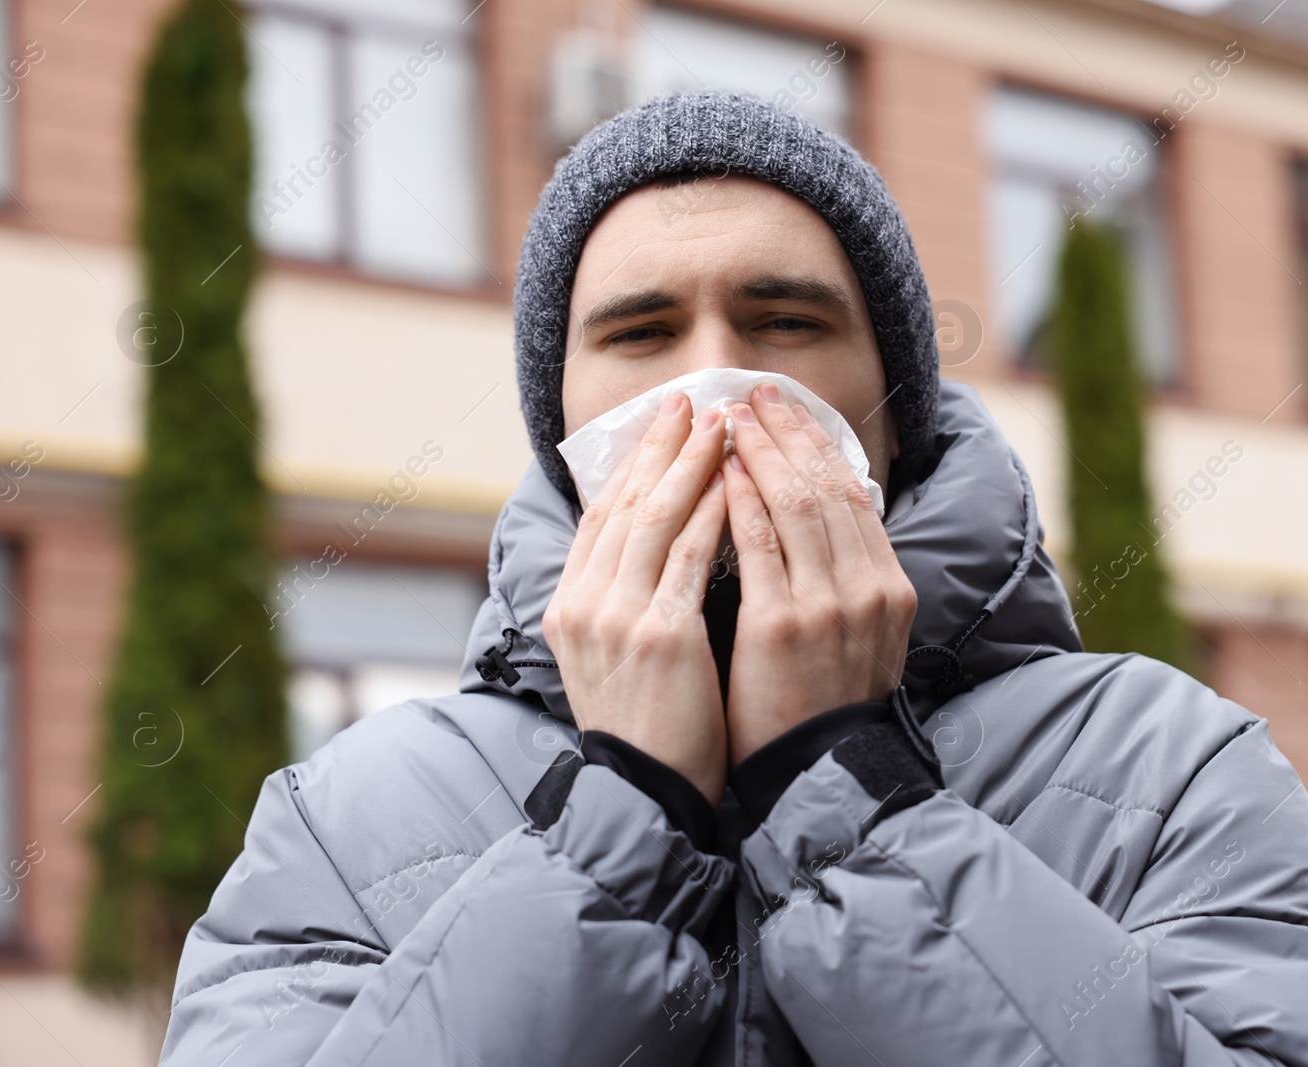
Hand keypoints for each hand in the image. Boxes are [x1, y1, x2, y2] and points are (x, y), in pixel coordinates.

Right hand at [542, 393, 731, 804]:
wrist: (647, 793)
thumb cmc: (648, 728)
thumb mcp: (614, 657)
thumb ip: (625, 600)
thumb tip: (655, 546)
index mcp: (570, 606)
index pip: (603, 515)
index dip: (636, 464)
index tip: (666, 425)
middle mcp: (584, 604)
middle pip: (625, 504)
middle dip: (662, 447)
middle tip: (692, 401)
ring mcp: (616, 618)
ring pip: (654, 519)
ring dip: (691, 465)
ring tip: (721, 425)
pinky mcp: (658, 636)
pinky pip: (688, 557)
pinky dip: (711, 513)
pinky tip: (736, 483)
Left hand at [720, 383, 917, 764]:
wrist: (817, 774)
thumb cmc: (822, 706)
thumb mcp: (859, 638)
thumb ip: (846, 580)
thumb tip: (820, 520)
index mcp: (890, 589)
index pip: (854, 495)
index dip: (817, 445)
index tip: (786, 409)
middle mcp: (868, 589)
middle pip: (826, 487)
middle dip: (787, 433)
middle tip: (752, 392)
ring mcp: (830, 606)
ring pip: (795, 504)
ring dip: (759, 452)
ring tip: (727, 418)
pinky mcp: (783, 626)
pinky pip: (759, 544)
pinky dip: (740, 500)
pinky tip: (719, 470)